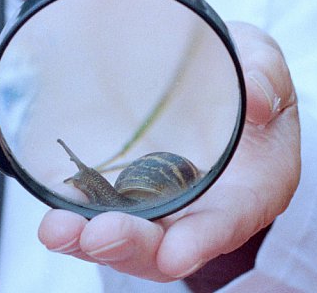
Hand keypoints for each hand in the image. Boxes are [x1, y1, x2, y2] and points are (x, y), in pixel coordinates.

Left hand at [37, 22, 299, 281]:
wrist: (210, 77)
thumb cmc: (244, 74)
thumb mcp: (261, 62)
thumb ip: (263, 75)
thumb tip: (257, 100)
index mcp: (252, 187)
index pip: (228, 221)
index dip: (202, 241)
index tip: (174, 254)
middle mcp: (206, 210)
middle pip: (169, 244)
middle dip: (132, 246)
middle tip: (97, 236)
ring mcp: (164, 208)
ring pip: (130, 240)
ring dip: (91, 242)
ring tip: (57, 231)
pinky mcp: (128, 196)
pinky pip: (103, 215)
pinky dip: (78, 223)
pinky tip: (53, 221)